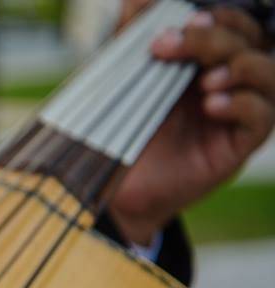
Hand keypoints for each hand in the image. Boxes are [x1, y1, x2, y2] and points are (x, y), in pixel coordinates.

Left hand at [110, 3, 274, 243]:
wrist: (114, 183)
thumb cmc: (122, 126)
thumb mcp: (124, 74)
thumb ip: (134, 32)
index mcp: (207, 56)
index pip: (232, 21)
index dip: (210, 17)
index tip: (167, 28)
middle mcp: (229, 79)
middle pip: (250, 41)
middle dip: (212, 39)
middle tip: (169, 46)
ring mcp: (238, 111)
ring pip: (269, 73)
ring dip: (240, 67)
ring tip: (204, 80)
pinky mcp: (239, 145)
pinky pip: (263, 116)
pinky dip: (241, 103)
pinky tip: (211, 105)